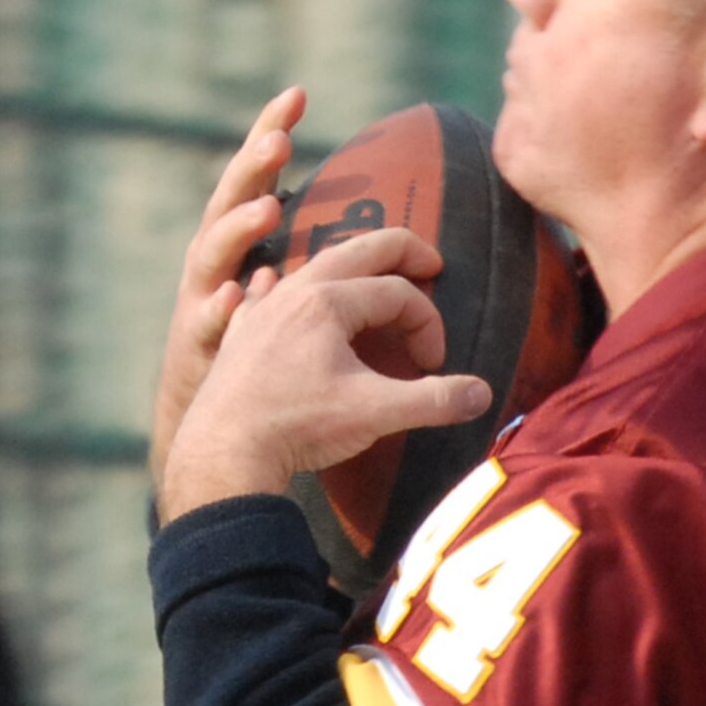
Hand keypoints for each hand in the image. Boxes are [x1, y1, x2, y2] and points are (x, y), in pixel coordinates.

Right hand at [151, 85, 306, 488]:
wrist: (211, 429)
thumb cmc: (259, 364)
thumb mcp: (291, 306)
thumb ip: (328, 269)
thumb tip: (385, 240)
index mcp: (241, 246)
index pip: (258, 178)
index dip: (269, 134)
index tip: (295, 92)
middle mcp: (216, 266)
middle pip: (229, 201)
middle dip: (252, 164)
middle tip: (278, 137)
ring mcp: (201, 302)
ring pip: (211, 255)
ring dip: (238, 230)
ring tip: (267, 208)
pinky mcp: (194, 348)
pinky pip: (203, 324)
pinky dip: (217, 310)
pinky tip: (236, 297)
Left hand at [158, 225, 492, 520]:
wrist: (223, 453)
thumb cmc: (298, 427)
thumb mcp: (376, 414)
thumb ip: (433, 401)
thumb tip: (482, 395)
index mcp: (329, 302)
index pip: (397, 294)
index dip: (427, 323)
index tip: (434, 366)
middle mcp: (292, 294)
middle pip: (355, 253)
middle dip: (399, 252)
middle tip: (427, 259)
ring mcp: (259, 312)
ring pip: (309, 270)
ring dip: (344, 268)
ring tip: (363, 274)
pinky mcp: (237, 338)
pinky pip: (260, 296)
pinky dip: (278, 288)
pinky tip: (269, 287)